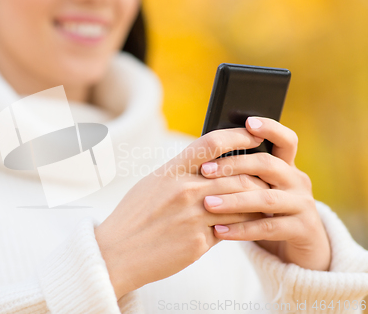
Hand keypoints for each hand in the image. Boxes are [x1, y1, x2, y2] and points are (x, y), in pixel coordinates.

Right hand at [95, 128, 267, 298]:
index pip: (211, 143)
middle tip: (271, 177)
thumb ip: (180, 173)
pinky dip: (244, 227)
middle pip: (237, 176)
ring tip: (267, 202)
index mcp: (171, 171)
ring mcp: (192, 216)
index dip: (238, 135)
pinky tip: (250, 225)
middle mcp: (184, 190)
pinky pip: (232, 230)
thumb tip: (208, 165)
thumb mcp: (152, 184)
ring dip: (257, 203)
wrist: (116, 252)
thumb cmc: (133, 216)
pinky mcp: (198, 242)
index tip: (254, 135)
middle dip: (259, 177)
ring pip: (241, 204)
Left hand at [201, 117, 330, 270]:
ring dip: (234, 200)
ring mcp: (302, 205)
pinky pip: (268, 228)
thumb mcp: (259, 190)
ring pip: (266, 198)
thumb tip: (205, 157)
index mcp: (286, 166)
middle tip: (204, 170)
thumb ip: (243, 174)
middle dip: (234, 165)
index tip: (248, 122)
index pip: (285, 140)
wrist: (302, 250)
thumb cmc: (268, 214)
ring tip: (207, 203)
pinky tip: (218, 230)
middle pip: (268, 165)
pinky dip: (241, 229)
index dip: (270, 128)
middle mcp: (297, 181)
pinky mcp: (302, 230)